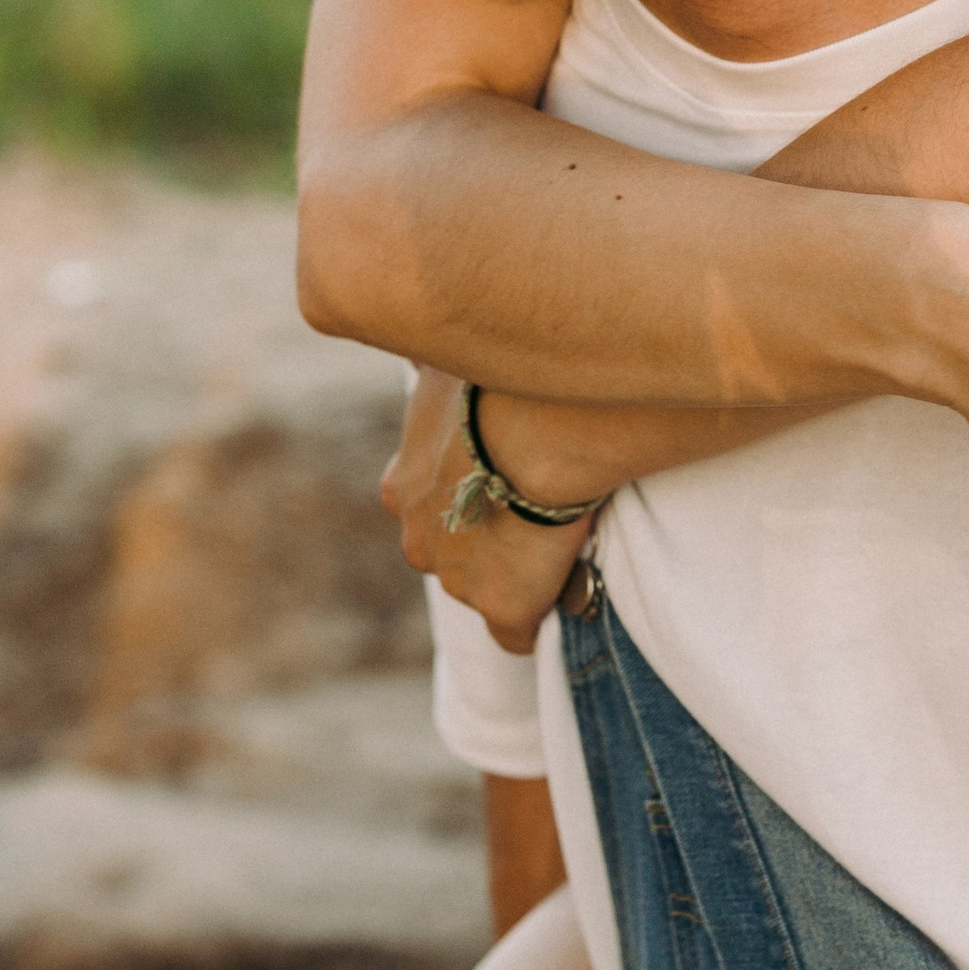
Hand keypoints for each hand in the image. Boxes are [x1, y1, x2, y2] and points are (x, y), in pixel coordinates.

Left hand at [381, 365, 601, 653]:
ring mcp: (459, 580)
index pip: (427, 507)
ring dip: (515, 574)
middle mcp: (420, 541)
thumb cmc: (496, 382)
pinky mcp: (502, 607)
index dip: (468, 496)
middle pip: (451, 554)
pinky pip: (516, 633)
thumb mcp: (444, 364)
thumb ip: (429, 366)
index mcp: (404, 487)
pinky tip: (564, 598)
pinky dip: (535, 621)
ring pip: (482, 588)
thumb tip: (413, 336)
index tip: (501, 479)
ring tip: (560, 542)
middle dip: (485, 541)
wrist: (537, 423)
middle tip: (535, 509)